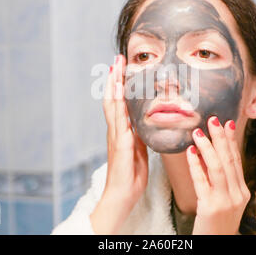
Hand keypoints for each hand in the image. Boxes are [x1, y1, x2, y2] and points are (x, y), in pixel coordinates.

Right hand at [90, 54, 147, 233]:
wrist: (121, 197)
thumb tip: (141, 123)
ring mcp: (116, 138)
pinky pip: (120, 123)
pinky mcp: (121, 147)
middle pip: (113, 99)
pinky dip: (118, 107)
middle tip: (117, 59)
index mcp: (121, 132)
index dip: (120, 85)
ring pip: (113, 107)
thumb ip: (138, 136)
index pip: (119, 103)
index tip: (122, 68)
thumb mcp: (138, 151)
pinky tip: (119, 94)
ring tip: (115, 68)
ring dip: (114, 86)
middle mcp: (116, 132)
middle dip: (115, 79)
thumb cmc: (130, 176)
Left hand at [186, 116, 250, 234]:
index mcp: (242, 191)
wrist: (216, 244)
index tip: (227, 123)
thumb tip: (206, 153)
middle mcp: (237, 194)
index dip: (231, 141)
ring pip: (218, 167)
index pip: (236, 160)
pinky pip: (202, 181)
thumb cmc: (217, 221)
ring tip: (198, 132)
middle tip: (212, 119)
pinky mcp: (210, 207)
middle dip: (220, 138)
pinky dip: (195, 164)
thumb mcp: (224, 199)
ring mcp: (225, 201)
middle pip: (229, 160)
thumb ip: (219, 178)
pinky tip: (190, 152)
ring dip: (208, 147)